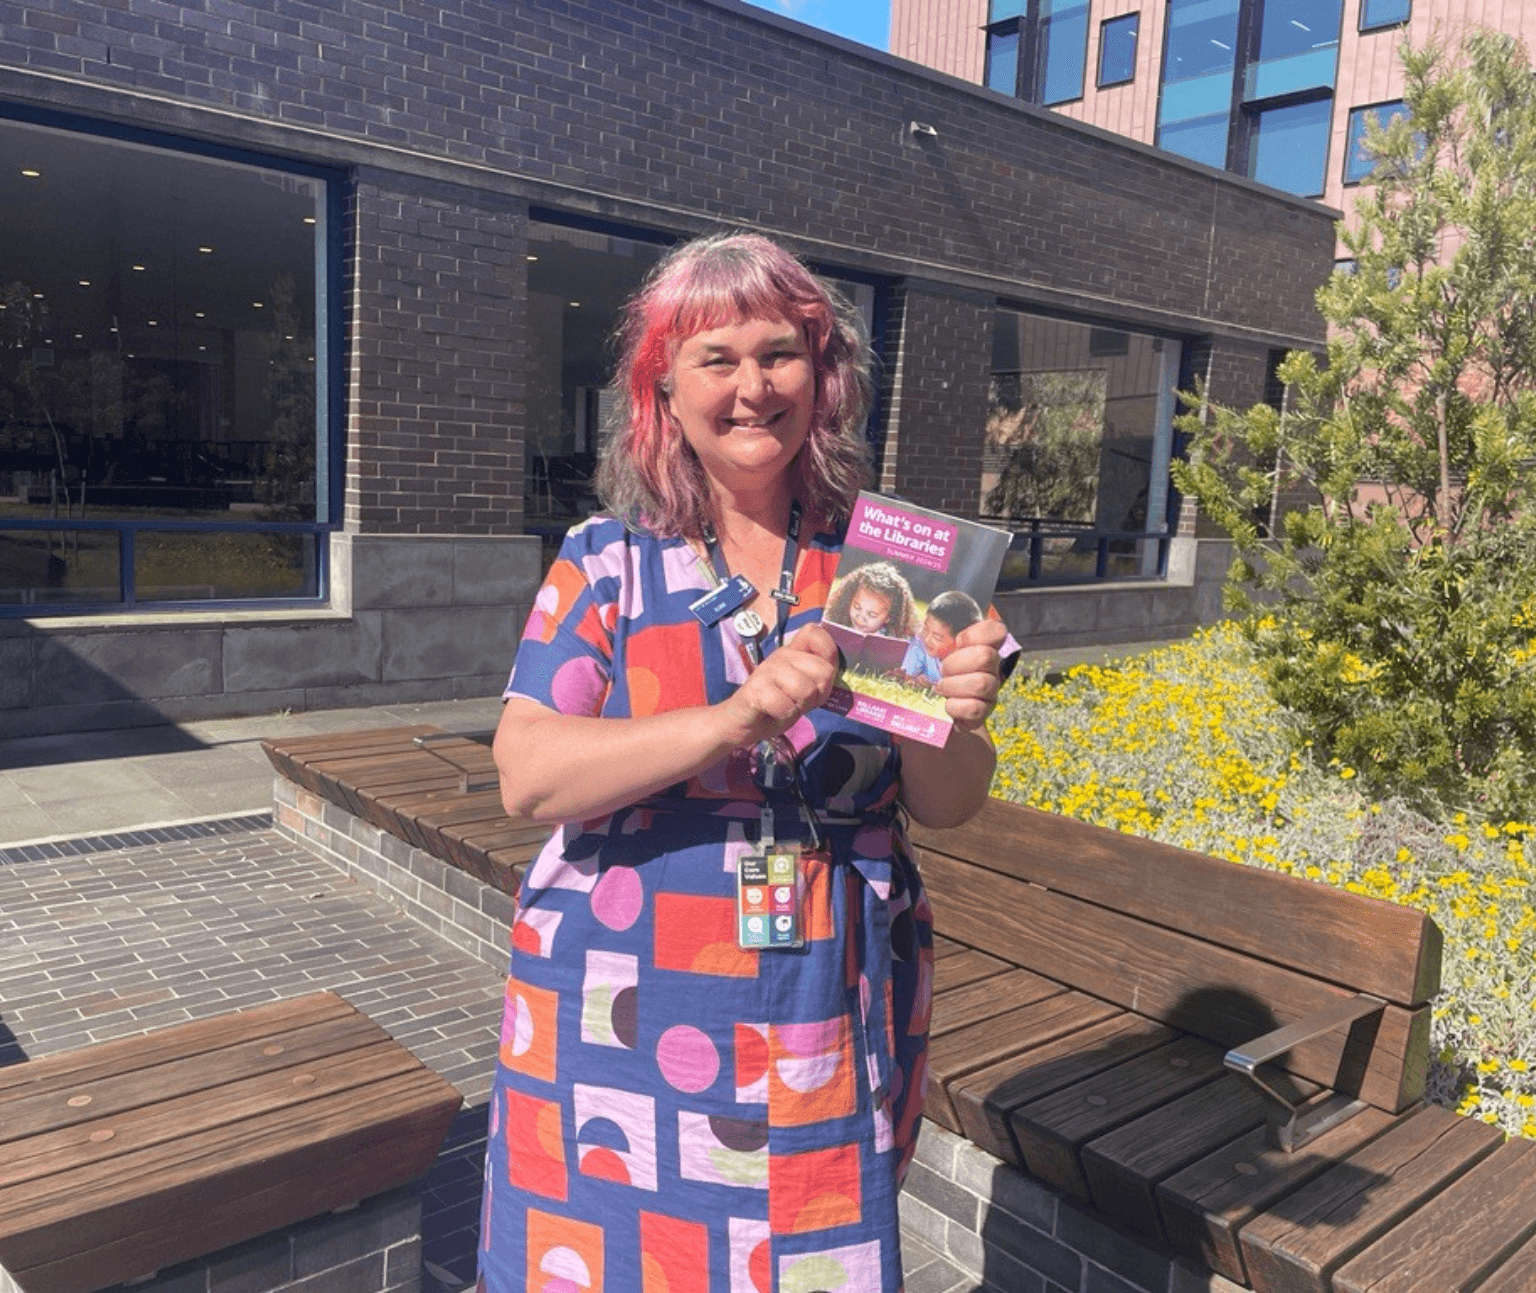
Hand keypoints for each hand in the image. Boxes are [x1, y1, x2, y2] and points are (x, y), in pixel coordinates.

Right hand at [715, 623, 840, 749]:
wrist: (741, 723)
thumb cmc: (775, 706)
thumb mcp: (803, 691)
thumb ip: (818, 679)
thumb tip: (833, 673)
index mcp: (794, 652)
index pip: (816, 633)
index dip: (829, 654)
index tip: (819, 677)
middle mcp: (781, 655)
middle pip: (823, 671)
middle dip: (817, 694)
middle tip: (798, 701)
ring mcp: (768, 670)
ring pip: (806, 689)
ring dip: (799, 706)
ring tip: (785, 706)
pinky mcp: (757, 688)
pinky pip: (786, 705)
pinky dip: (784, 715)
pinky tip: (773, 713)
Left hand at [937, 619, 1005, 731]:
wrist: (934, 711)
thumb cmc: (934, 674)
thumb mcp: (932, 650)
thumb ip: (934, 635)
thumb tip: (916, 627)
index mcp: (981, 647)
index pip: (996, 630)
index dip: (976, 634)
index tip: (958, 642)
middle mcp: (991, 668)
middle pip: (986, 656)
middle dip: (956, 663)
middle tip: (942, 670)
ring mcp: (990, 691)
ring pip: (982, 683)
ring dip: (954, 685)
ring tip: (941, 687)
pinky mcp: (983, 712)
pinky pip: (975, 708)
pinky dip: (955, 706)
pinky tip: (947, 705)